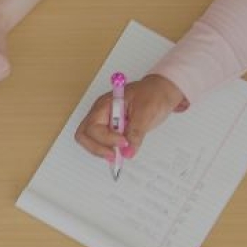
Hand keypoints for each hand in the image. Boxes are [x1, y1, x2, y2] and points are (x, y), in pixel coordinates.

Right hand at [74, 74, 189, 159]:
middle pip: (84, 134)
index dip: (106, 138)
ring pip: (90, 140)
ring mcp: (105, 120)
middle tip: (115, 155)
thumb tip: (128, 152)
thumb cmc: (154, 94)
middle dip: (97, 148)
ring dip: (101, 150)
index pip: (93, 127)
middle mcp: (101, 113)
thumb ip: (136, 133)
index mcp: (105, 104)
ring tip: (119, 155)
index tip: (124, 143)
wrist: (162, 90)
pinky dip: (108, 149)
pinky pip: (101, 141)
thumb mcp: (146, 112)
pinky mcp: (111, 127)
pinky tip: (120, 151)